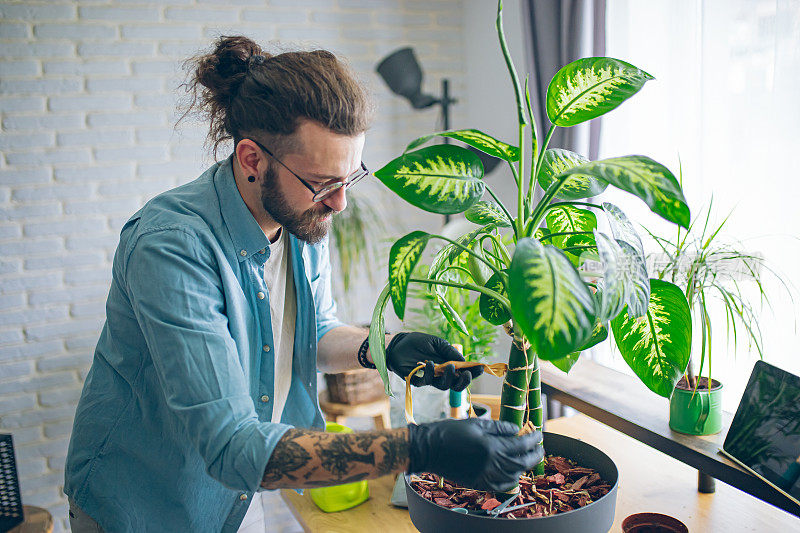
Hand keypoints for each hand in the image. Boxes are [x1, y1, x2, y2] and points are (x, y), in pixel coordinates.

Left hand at [385, 332, 482, 390]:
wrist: (400, 343)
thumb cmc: (419, 342)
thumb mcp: (438, 343)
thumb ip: (450, 351)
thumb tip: (464, 362)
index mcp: (449, 365)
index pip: (464, 372)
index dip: (473, 372)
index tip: (481, 368)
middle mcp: (442, 374)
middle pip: (457, 385)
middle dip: (464, 381)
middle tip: (466, 373)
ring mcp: (431, 378)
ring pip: (444, 386)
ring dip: (449, 377)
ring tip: (449, 366)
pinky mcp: (419, 380)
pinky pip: (428, 381)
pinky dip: (431, 373)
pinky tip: (430, 364)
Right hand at [407, 418, 543, 491]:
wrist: (429, 448)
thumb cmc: (449, 432)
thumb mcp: (475, 424)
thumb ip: (498, 428)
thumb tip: (515, 430)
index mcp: (491, 447)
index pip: (520, 445)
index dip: (532, 439)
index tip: (538, 434)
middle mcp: (490, 464)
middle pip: (521, 463)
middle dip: (534, 455)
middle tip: (539, 448)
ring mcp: (484, 476)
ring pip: (513, 476)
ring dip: (523, 467)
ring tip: (526, 458)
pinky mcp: (477, 483)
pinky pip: (500, 486)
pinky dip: (510, 481)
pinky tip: (512, 473)